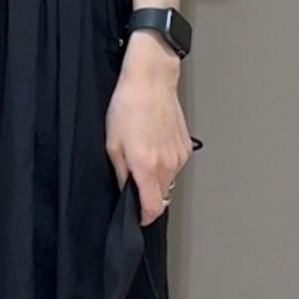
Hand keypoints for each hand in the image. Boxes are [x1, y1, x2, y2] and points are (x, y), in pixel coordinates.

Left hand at [105, 32, 193, 222]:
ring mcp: (179, 156)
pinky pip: (176, 165)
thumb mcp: (112, 143)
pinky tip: (155, 144)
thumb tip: (124, 189)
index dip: (144, 217)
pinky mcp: (186, 146)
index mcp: (146, 167)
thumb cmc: (128, 106)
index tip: (137, 216)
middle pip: (162, 196)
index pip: (153, 208)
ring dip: (157, 177)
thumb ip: (119, 173)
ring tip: (144, 154)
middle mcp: (167, 165)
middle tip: (134, 179)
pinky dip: (165, 163)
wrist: (151, 81)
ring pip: (169, 180)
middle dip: (148, 196)